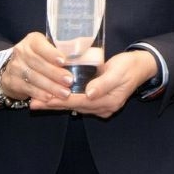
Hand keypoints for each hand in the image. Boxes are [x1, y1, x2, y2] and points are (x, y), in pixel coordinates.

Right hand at [0, 31, 72, 104]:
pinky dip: (40, 94)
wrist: (14, 70)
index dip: (51, 54)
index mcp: (32, 40)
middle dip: (55, 73)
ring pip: (34, 77)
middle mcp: (21, 51)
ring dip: (50, 87)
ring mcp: (15, 67)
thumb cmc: (38, 58)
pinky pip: (28, 88)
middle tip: (70, 81)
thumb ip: (58, 52)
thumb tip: (80, 57)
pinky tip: (50, 98)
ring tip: (64, 93)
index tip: (63, 61)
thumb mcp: (45, 49)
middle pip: (38, 63)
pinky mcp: (12, 81)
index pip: (40, 45)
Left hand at [35, 49, 157, 118]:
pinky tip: (53, 99)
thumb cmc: (128, 66)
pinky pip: (79, 103)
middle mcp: (104, 108)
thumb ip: (103, 83)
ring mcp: (101, 107)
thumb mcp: (118, 71)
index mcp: (108, 101)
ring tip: (38, 102)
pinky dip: (65, 101)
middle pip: (74, 106)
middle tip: (32, 103)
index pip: (79, 101)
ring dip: (56, 104)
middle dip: (53, 104)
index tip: (44, 99)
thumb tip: (89, 93)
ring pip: (74, 106)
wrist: (141, 67)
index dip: (60, 100)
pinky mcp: (99, 102)